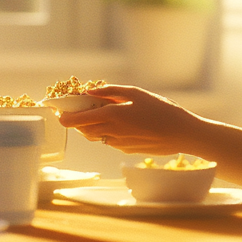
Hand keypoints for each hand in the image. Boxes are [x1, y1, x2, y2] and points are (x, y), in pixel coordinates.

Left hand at [57, 84, 203, 154]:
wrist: (182, 133)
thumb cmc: (162, 109)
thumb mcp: (136, 93)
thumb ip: (110, 92)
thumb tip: (90, 91)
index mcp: (111, 115)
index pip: (76, 120)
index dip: (64, 116)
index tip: (60, 110)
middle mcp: (111, 132)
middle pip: (82, 129)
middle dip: (77, 120)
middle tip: (80, 108)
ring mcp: (118, 144)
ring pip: (95, 136)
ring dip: (91, 126)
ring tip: (100, 113)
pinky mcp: (126, 150)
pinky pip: (108, 141)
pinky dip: (106, 132)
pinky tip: (119, 123)